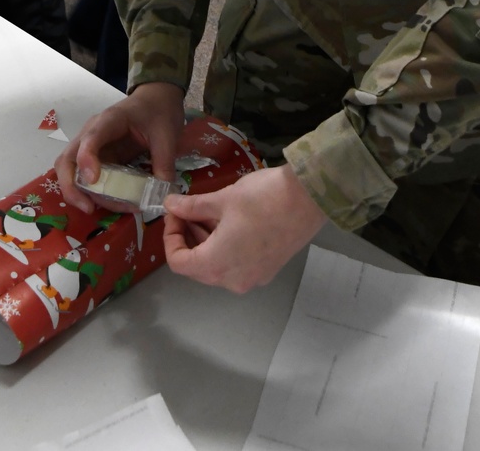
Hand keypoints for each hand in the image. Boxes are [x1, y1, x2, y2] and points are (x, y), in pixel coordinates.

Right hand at [55, 82, 185, 215]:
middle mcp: (92, 133)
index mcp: (110, 120)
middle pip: (67, 159)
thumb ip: (164, 162)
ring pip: (71, 171)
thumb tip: (162, 196)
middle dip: (71, 186)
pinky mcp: (98, 158)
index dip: (87, 158)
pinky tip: (109, 204)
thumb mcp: (167, 134)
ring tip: (100, 210)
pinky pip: (85, 177)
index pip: (90, 138)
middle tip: (88, 207)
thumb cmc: (158, 110)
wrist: (156, 98)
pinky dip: (91, 193)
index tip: (93, 180)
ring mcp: (92, 146)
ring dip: (80, 193)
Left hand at [163, 163, 326, 293]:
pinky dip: (225, 247)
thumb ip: (191, 206)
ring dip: (206, 241)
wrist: (309, 199)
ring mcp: (252, 278)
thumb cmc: (262, 198)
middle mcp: (232, 280)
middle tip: (187, 209)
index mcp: (217, 264)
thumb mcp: (221, 199)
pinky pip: (235, 264)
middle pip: (197, 267)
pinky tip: (229, 221)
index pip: (178, 263)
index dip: (170, 237)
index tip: (175, 213)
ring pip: (217, 266)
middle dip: (188, 237)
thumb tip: (170, 205)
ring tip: (208, 211)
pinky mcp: (267, 270)